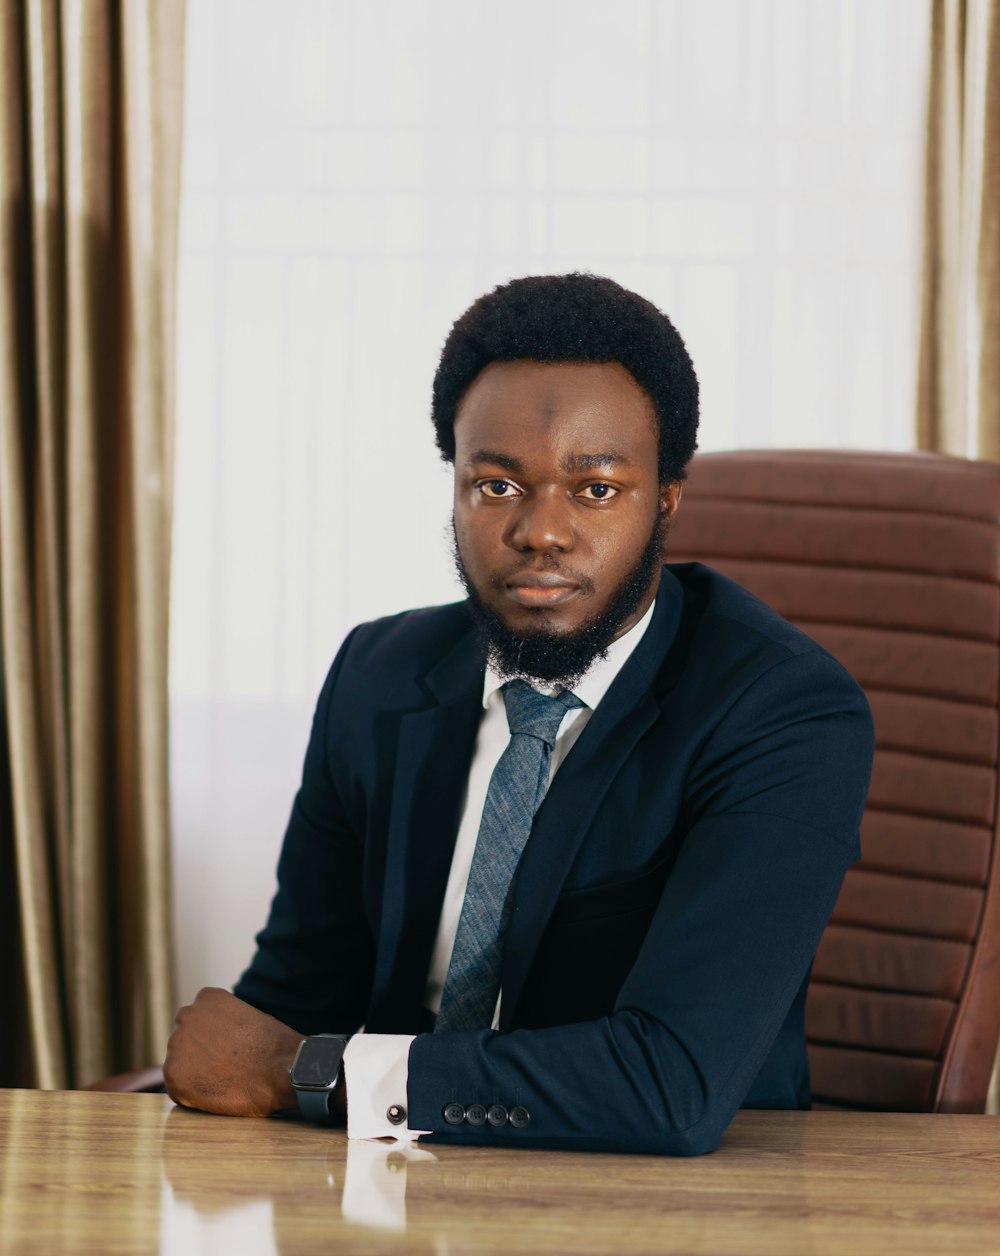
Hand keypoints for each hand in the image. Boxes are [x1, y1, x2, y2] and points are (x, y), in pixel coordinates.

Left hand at [163, 987, 302, 1116]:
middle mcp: (186, 1015)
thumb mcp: (248, 1016)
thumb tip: (214, 1038)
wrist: (280, 1070)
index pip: (198, 1020)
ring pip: (180, 1064)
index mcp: (206, 997)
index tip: (228, 1050)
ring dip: (195, 1074)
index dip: (212, 1039)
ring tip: (223, 1081)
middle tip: (224, 1068)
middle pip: (184, 1040)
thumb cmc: (273, 1047)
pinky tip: (217, 1093)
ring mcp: (177, 1044)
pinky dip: (193, 1096)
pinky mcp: (173, 1074)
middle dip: (199, 1054)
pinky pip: (178, 1090)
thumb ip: (223, 1022)